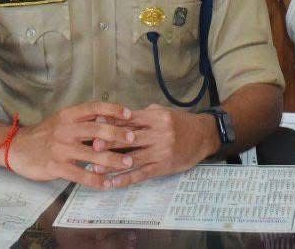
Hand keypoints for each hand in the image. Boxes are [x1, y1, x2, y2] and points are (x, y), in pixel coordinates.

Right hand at [7, 102, 138, 186]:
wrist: (17, 148)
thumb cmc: (44, 134)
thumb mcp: (61, 120)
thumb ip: (82, 120)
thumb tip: (109, 119)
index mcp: (68, 115)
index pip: (93, 108)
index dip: (112, 109)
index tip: (129, 113)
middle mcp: (65, 129)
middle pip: (96, 129)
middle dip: (118, 133)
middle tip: (134, 138)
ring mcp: (61, 148)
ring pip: (92, 153)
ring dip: (112, 159)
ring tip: (128, 163)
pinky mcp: (56, 166)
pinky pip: (80, 174)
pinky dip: (96, 179)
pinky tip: (107, 183)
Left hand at [95, 104, 217, 188]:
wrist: (203, 136)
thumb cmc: (180, 122)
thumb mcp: (162, 112)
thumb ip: (141, 115)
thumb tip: (117, 116)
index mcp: (156, 117)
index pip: (129, 119)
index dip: (111, 123)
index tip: (95, 126)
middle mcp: (159, 133)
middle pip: (129, 138)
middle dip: (108, 143)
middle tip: (90, 147)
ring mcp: (161, 151)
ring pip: (133, 158)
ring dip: (112, 164)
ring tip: (95, 168)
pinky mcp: (164, 167)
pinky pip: (142, 174)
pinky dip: (126, 179)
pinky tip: (113, 183)